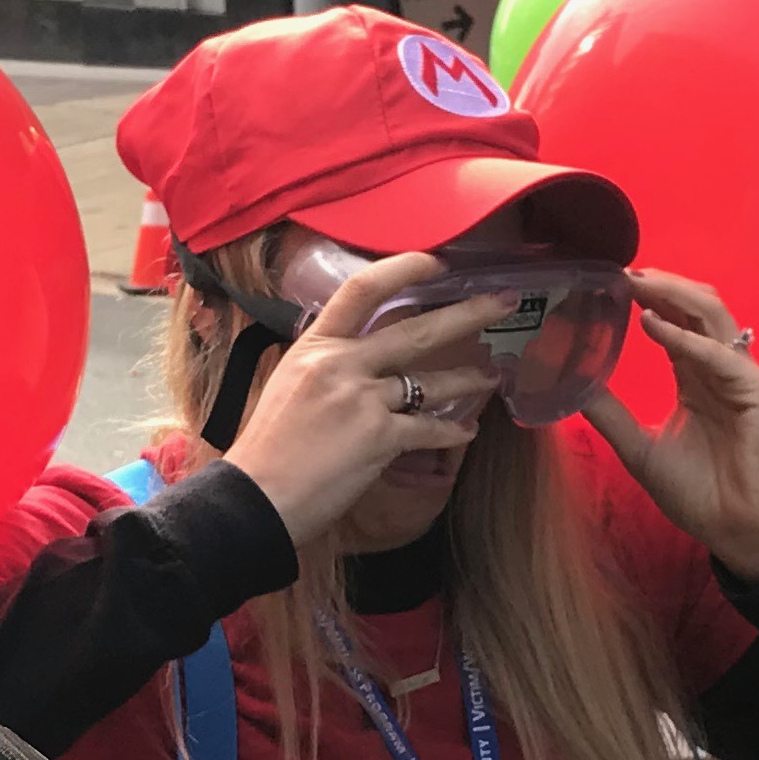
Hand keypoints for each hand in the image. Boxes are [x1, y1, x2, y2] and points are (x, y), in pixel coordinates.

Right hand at [218, 250, 507, 547]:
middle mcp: (341, 365)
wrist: (255, 498)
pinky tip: (466, 432)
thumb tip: (354, 355)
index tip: (436, 261)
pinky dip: (452, 432)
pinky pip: (429, 429)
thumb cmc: (267, 449)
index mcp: (314, 347)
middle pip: (415, 330)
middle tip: (502, 301)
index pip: (362, 290)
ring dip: (468, 378)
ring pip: (431, 381)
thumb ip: (324, 365)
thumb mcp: (288, 386)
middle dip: (467, 313)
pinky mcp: (378, 439)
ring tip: (492, 375)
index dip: (403, 268)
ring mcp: (362, 400)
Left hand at [577, 272, 758, 582]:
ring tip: (636, 284)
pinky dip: (687, 339)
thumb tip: (568, 385)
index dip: (648, 297)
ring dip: (674, 295)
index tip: (609, 282)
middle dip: (661, 284)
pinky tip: (654, 326)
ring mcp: (745, 376)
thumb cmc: (701, 494)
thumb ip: (609, 414)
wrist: (740, 533)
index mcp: (699, 375)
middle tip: (620, 271)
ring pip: (713, 316)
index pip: (677, 321)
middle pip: (697, 307)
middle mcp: (723, 368)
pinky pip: (721, 357)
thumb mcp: (640, 449)